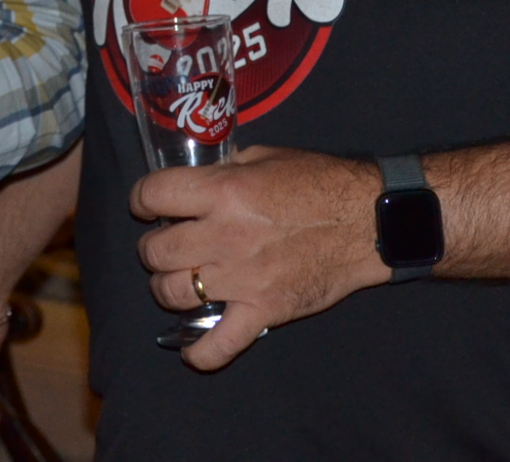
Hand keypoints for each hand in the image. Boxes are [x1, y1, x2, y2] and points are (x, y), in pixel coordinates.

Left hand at [131, 147, 389, 369]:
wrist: (368, 222)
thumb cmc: (319, 181)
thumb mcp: (265, 157)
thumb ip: (224, 169)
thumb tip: (198, 179)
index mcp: (223, 191)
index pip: (153, 195)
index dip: (142, 200)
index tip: (147, 206)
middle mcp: (225, 235)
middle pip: (156, 251)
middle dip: (152, 248)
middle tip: (166, 245)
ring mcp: (243, 278)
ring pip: (174, 294)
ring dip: (167, 289)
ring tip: (178, 282)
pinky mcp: (264, 311)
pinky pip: (220, 344)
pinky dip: (200, 353)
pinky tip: (190, 349)